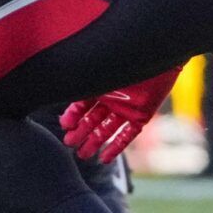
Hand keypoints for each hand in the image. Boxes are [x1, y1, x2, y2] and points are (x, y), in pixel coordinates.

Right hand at [59, 69, 178, 162]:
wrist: (156, 54)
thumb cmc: (125, 57)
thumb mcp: (99, 70)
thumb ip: (81, 84)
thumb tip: (56, 87)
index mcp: (100, 86)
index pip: (81, 105)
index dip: (72, 116)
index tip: (64, 125)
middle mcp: (111, 98)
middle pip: (92, 119)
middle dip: (80, 132)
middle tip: (69, 144)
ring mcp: (126, 108)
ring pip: (106, 129)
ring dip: (94, 142)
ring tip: (83, 155)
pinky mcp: (141, 116)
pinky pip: (127, 135)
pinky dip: (116, 147)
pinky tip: (105, 159)